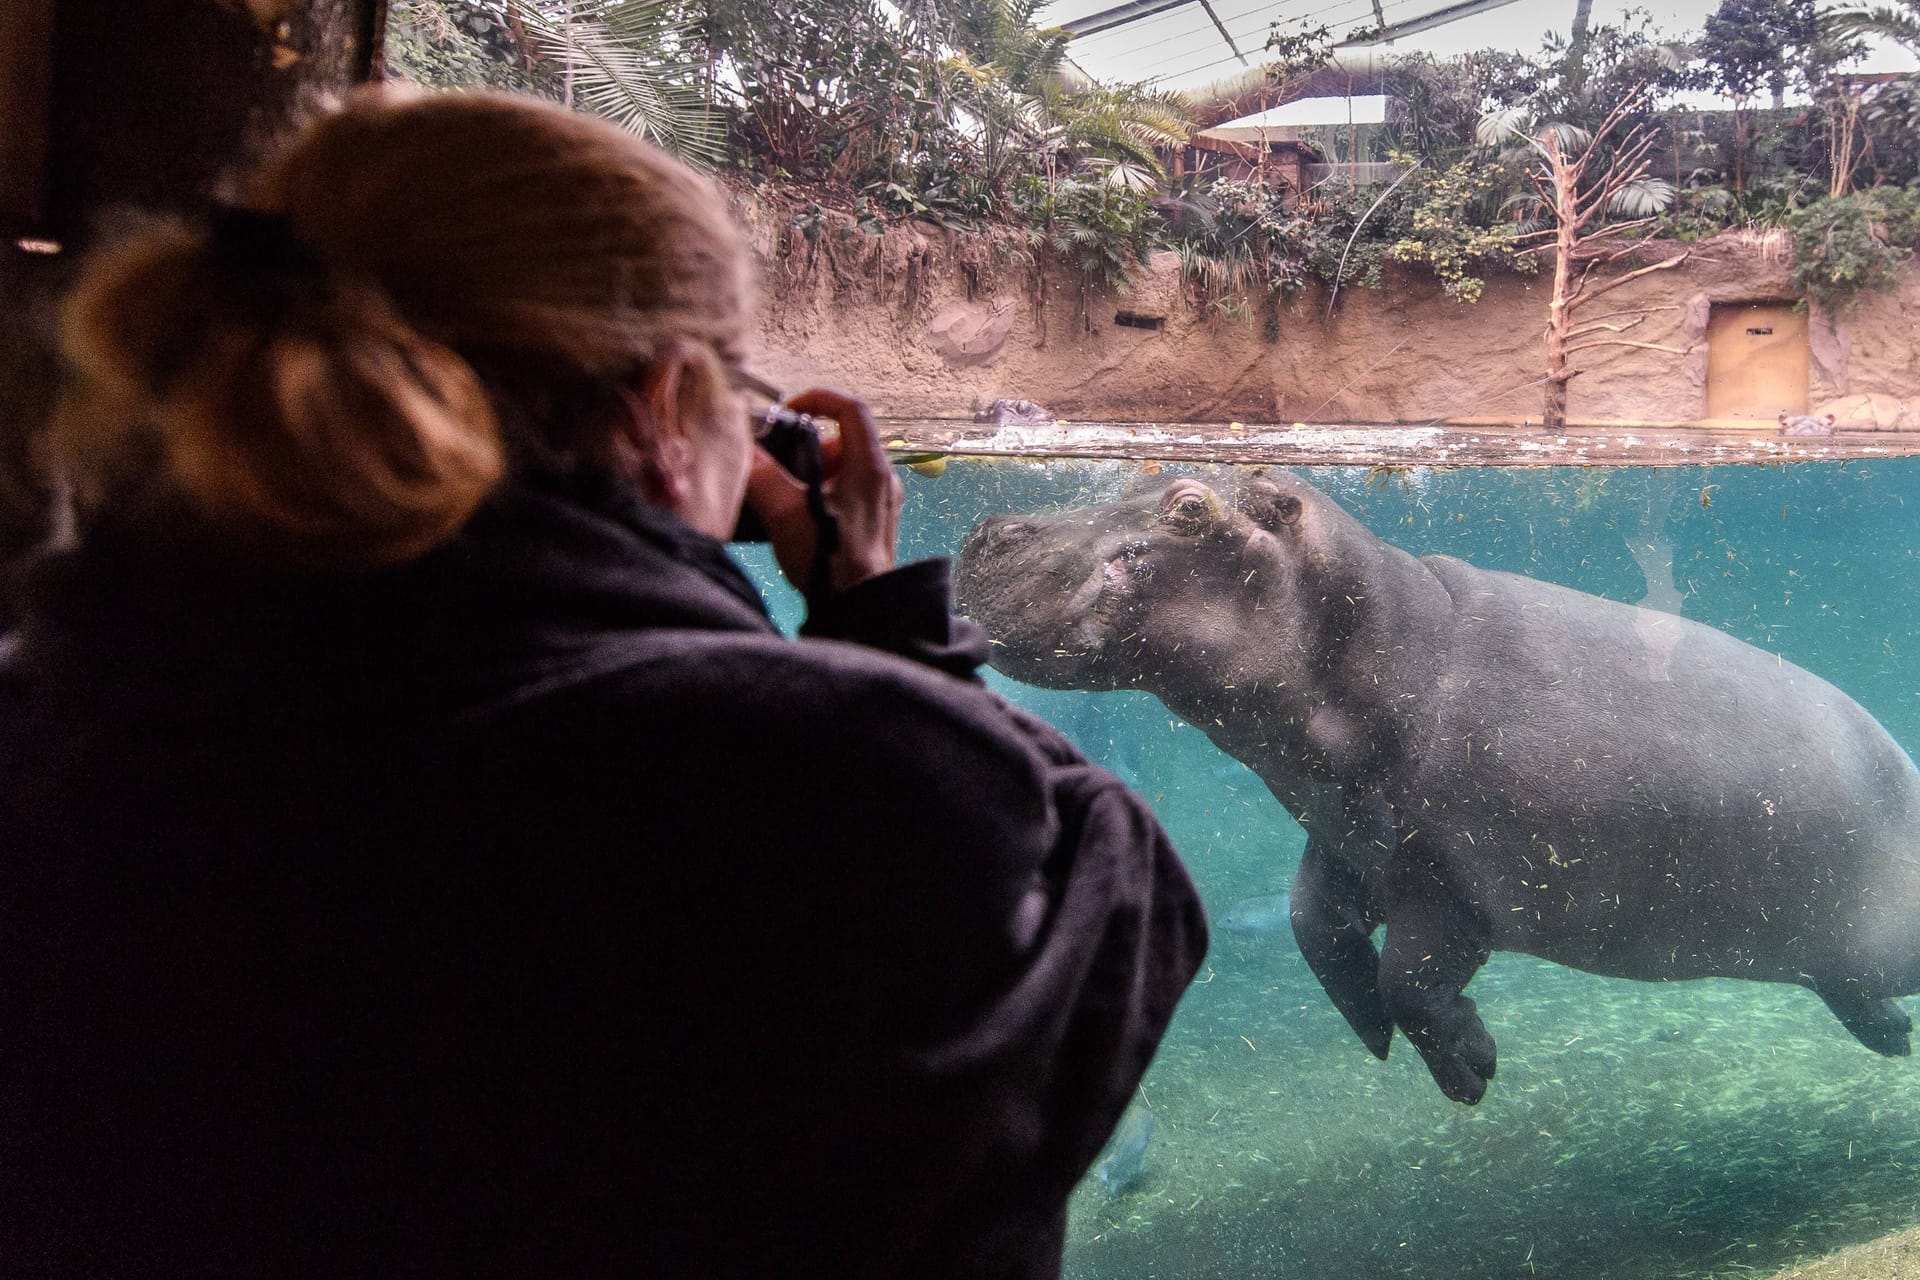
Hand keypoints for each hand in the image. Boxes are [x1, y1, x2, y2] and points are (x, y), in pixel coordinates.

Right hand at [743, 388, 901, 595]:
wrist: (860, 609)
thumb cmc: (832, 562)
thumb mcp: (786, 515)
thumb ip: (762, 477)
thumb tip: (744, 452)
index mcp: (869, 467)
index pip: (851, 409)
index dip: (818, 399)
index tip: (790, 411)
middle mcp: (882, 479)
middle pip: (844, 440)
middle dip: (808, 447)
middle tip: (783, 467)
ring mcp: (881, 502)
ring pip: (844, 468)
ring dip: (812, 473)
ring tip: (787, 496)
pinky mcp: (874, 523)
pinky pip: (848, 492)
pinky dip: (822, 493)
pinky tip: (800, 517)